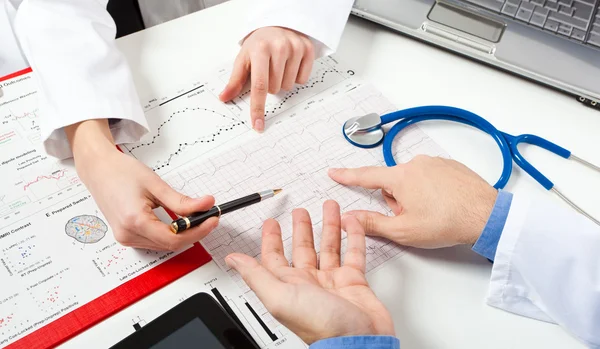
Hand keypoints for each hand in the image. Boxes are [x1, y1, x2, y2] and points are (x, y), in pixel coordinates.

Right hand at [66, 120, 218, 249]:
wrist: (99, 170)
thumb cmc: (121, 173)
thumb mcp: (156, 184)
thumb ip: (182, 200)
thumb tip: (206, 205)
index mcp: (135, 221)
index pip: (174, 239)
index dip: (198, 231)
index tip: (212, 220)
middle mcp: (128, 234)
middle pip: (170, 245)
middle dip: (193, 232)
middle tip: (209, 216)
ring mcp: (125, 238)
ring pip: (164, 245)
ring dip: (182, 235)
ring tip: (196, 217)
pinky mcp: (126, 236)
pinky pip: (154, 241)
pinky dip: (170, 234)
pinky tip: (178, 222)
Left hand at [219, 26, 314, 131]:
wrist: (277, 24)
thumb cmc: (259, 44)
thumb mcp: (244, 58)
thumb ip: (235, 80)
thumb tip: (224, 97)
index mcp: (260, 50)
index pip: (259, 86)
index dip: (258, 108)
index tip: (258, 125)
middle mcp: (279, 47)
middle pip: (275, 89)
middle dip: (270, 85)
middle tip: (268, 70)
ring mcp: (296, 48)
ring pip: (289, 86)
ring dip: (282, 81)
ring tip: (279, 66)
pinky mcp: (308, 49)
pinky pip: (302, 80)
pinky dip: (295, 77)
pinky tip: (291, 64)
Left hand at [225, 200, 393, 343]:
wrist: (357, 340)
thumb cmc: (319, 326)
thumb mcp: (279, 297)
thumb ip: (256, 276)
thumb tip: (233, 261)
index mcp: (288, 285)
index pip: (275, 257)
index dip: (271, 239)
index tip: (270, 223)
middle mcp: (309, 282)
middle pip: (302, 248)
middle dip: (300, 228)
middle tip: (299, 212)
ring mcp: (332, 281)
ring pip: (329, 246)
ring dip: (328, 226)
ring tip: (329, 208)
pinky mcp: (354, 281)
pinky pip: (353, 252)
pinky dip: (353, 235)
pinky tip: (351, 222)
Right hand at [328, 155, 497, 247]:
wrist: (486, 216)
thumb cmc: (447, 223)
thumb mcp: (403, 230)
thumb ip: (371, 223)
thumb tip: (348, 219)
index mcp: (400, 177)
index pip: (365, 176)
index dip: (347, 176)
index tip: (334, 172)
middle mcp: (416, 163)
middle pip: (392, 183)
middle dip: (397, 200)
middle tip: (413, 218)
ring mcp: (435, 162)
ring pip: (412, 180)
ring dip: (415, 196)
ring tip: (433, 213)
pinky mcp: (450, 165)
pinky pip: (430, 177)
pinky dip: (432, 190)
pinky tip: (444, 205)